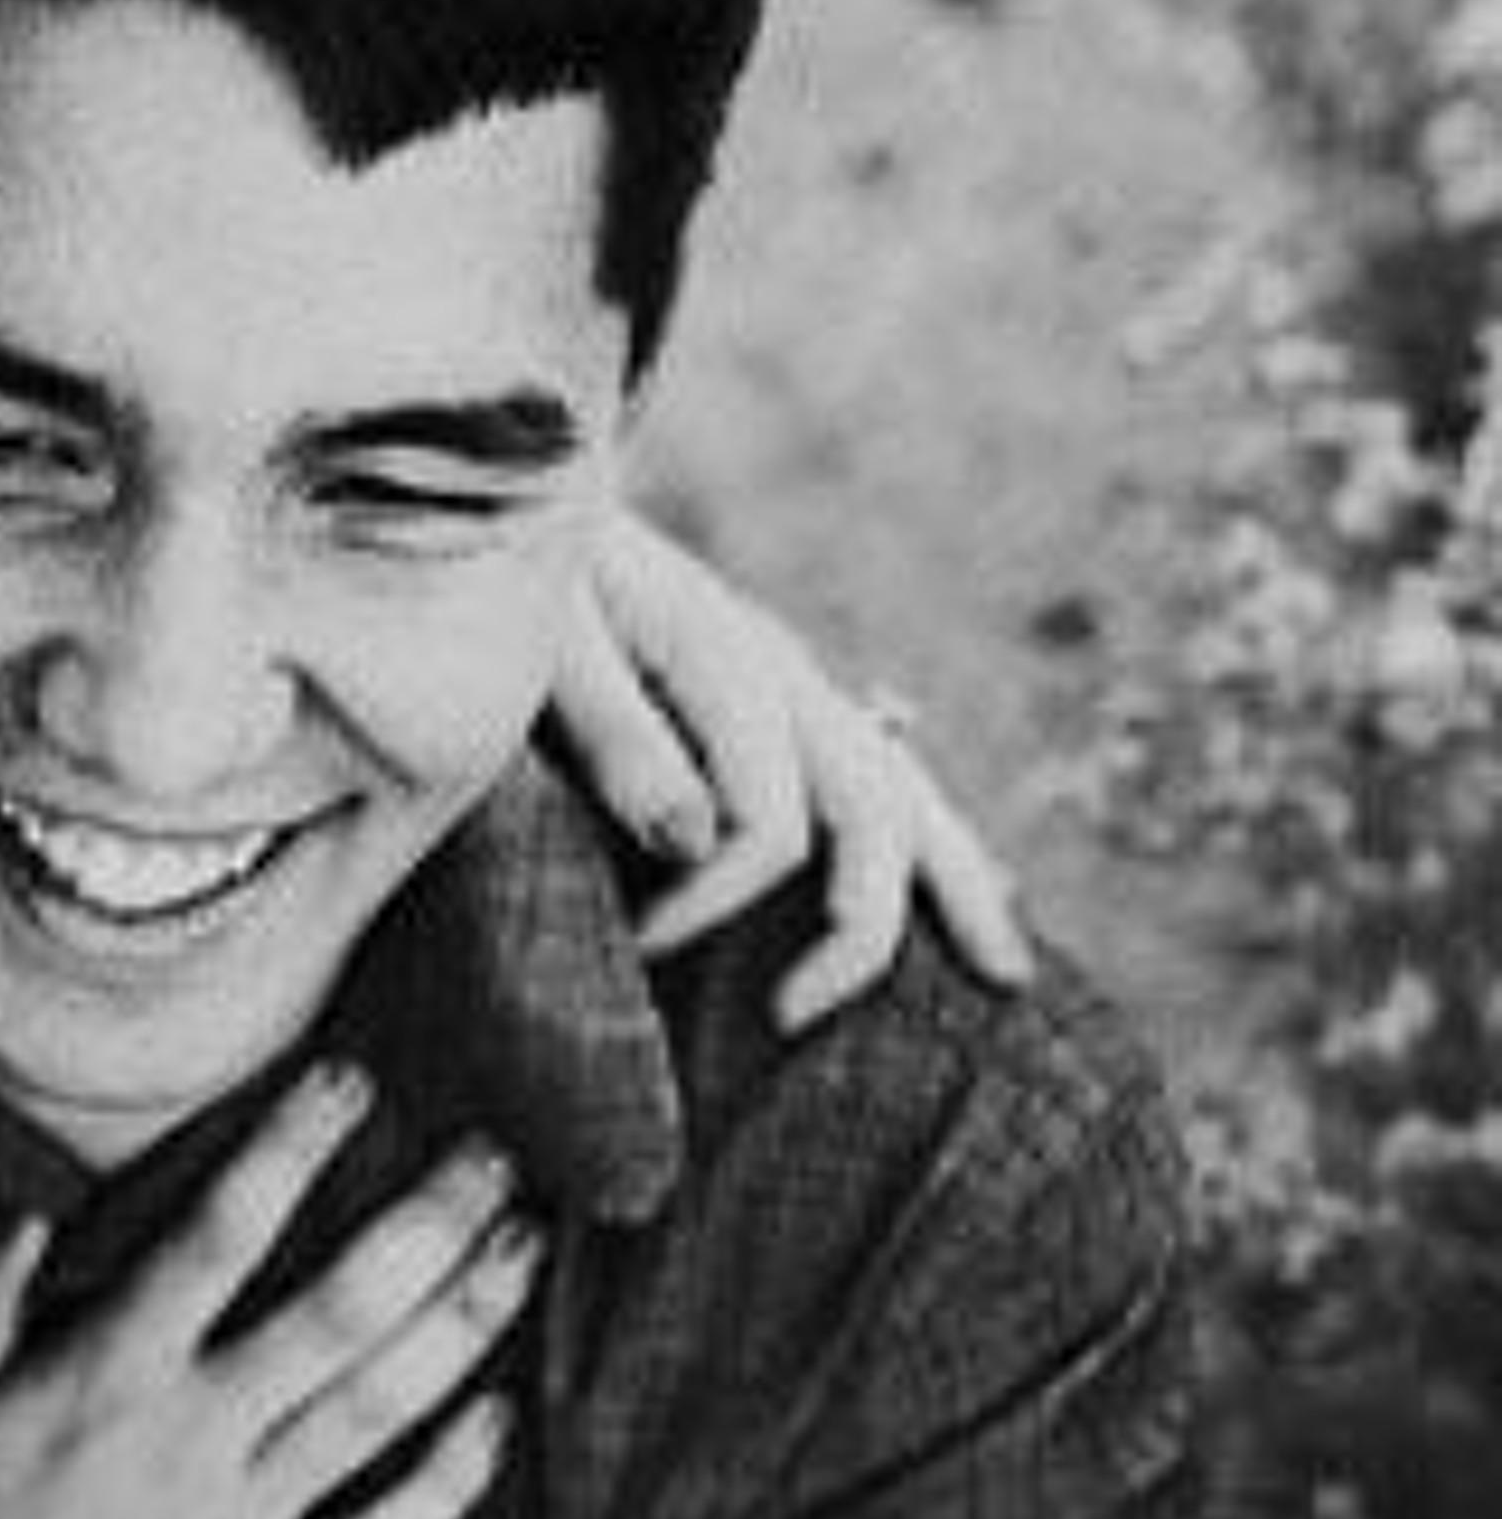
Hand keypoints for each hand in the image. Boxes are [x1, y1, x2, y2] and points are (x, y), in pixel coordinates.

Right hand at [0, 1068, 535, 1518]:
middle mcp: (197, 1436)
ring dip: (461, 1327)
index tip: (349, 1082)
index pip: (217, 1236)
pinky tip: (498, 1424)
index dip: (288, 1151)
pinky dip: (447, 1485)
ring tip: (522, 1254)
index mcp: (109, 1377)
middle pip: (337, 1310)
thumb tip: (23, 1210)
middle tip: (492, 1156)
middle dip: (423, 1225)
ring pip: (379, 1410)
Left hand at [550, 510, 1033, 1030]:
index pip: (766, 820)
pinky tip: (972, 894)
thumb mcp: (542, 647)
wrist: (510, 498)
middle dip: (858, 928)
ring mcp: (792, 685)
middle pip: (877, 809)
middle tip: (792, 1020)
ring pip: (909, 794)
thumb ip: (614, 737)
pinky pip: (883, 780)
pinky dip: (933, 843)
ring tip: (1007, 975)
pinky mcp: (777, 700)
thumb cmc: (510, 579)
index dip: (710, 904)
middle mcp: (783, 673)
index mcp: (726, 659)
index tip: (639, 951)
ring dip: (960, 885)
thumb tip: (699, 845)